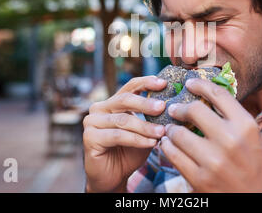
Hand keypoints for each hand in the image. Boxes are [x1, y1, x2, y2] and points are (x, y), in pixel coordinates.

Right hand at [83, 76, 166, 191]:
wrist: (113, 177)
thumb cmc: (129, 152)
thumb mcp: (143, 131)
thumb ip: (151, 118)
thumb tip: (171, 106)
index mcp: (112, 102)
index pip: (130, 87)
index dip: (146, 82)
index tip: (163, 83)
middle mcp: (99, 108)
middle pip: (125, 99)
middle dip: (146, 103)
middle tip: (163, 107)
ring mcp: (92, 122)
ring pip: (124, 120)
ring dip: (145, 127)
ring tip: (162, 132)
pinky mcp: (90, 137)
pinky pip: (118, 135)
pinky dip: (137, 139)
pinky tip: (151, 143)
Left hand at [159, 78, 261, 192]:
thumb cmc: (259, 167)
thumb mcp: (254, 137)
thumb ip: (233, 119)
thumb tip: (206, 98)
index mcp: (246, 126)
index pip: (218, 94)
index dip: (200, 84)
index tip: (190, 83)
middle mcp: (230, 140)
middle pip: (194, 110)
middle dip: (180, 107)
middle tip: (174, 109)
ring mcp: (213, 161)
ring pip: (178, 133)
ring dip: (171, 129)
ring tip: (170, 129)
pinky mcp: (200, 180)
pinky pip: (173, 155)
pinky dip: (167, 147)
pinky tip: (168, 144)